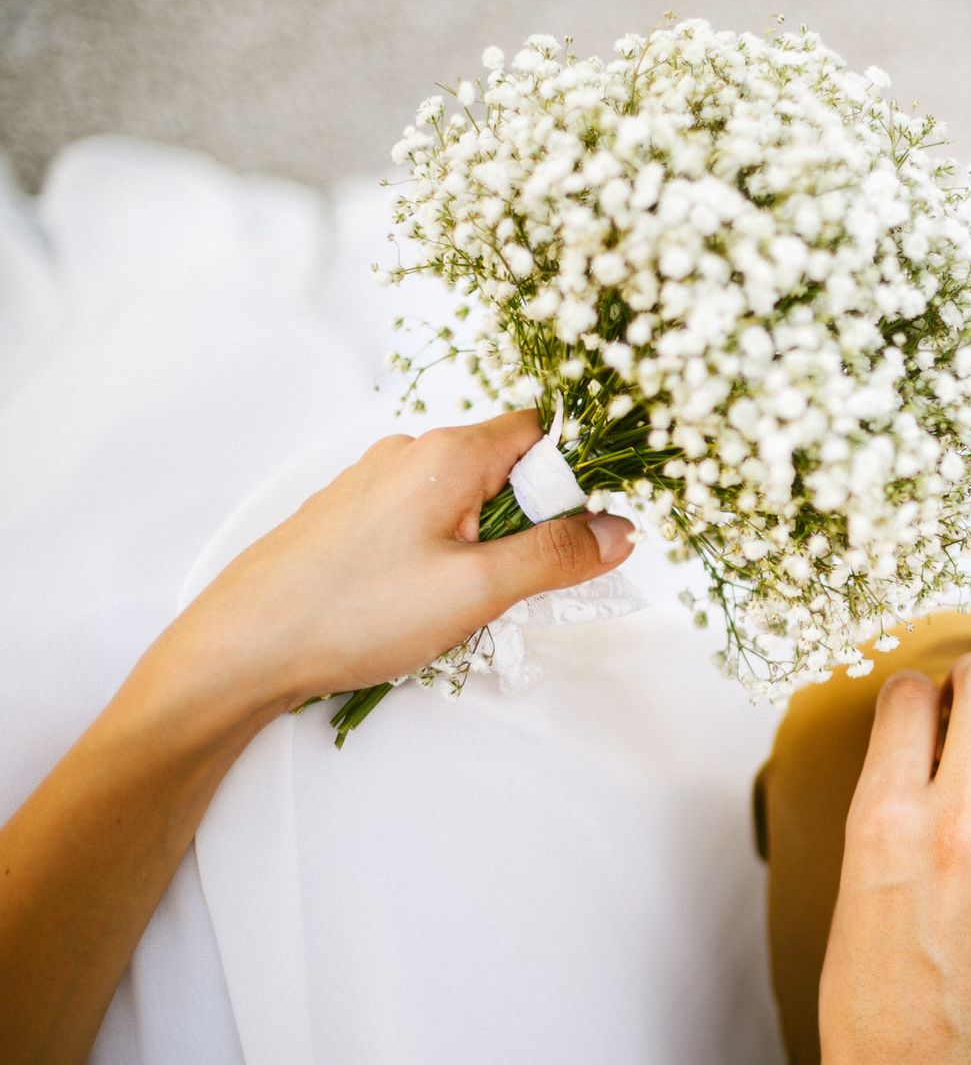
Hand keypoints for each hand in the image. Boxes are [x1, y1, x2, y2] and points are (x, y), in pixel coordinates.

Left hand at [159, 410, 634, 712]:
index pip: (542, 431)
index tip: (582, 534)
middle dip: (530, 524)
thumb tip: (620, 530)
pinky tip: (420, 606)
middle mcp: (411, 453)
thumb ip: (556, 557)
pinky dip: (445, 557)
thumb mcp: (476, 591)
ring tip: (463, 607)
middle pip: (506, 467)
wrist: (241, 648)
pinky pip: (425, 521)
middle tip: (518, 587)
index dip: (576, 478)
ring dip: (486, 548)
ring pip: (466, 500)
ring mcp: (375, 483)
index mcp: (448, 454)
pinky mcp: (351, 517)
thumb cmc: (355, 613)